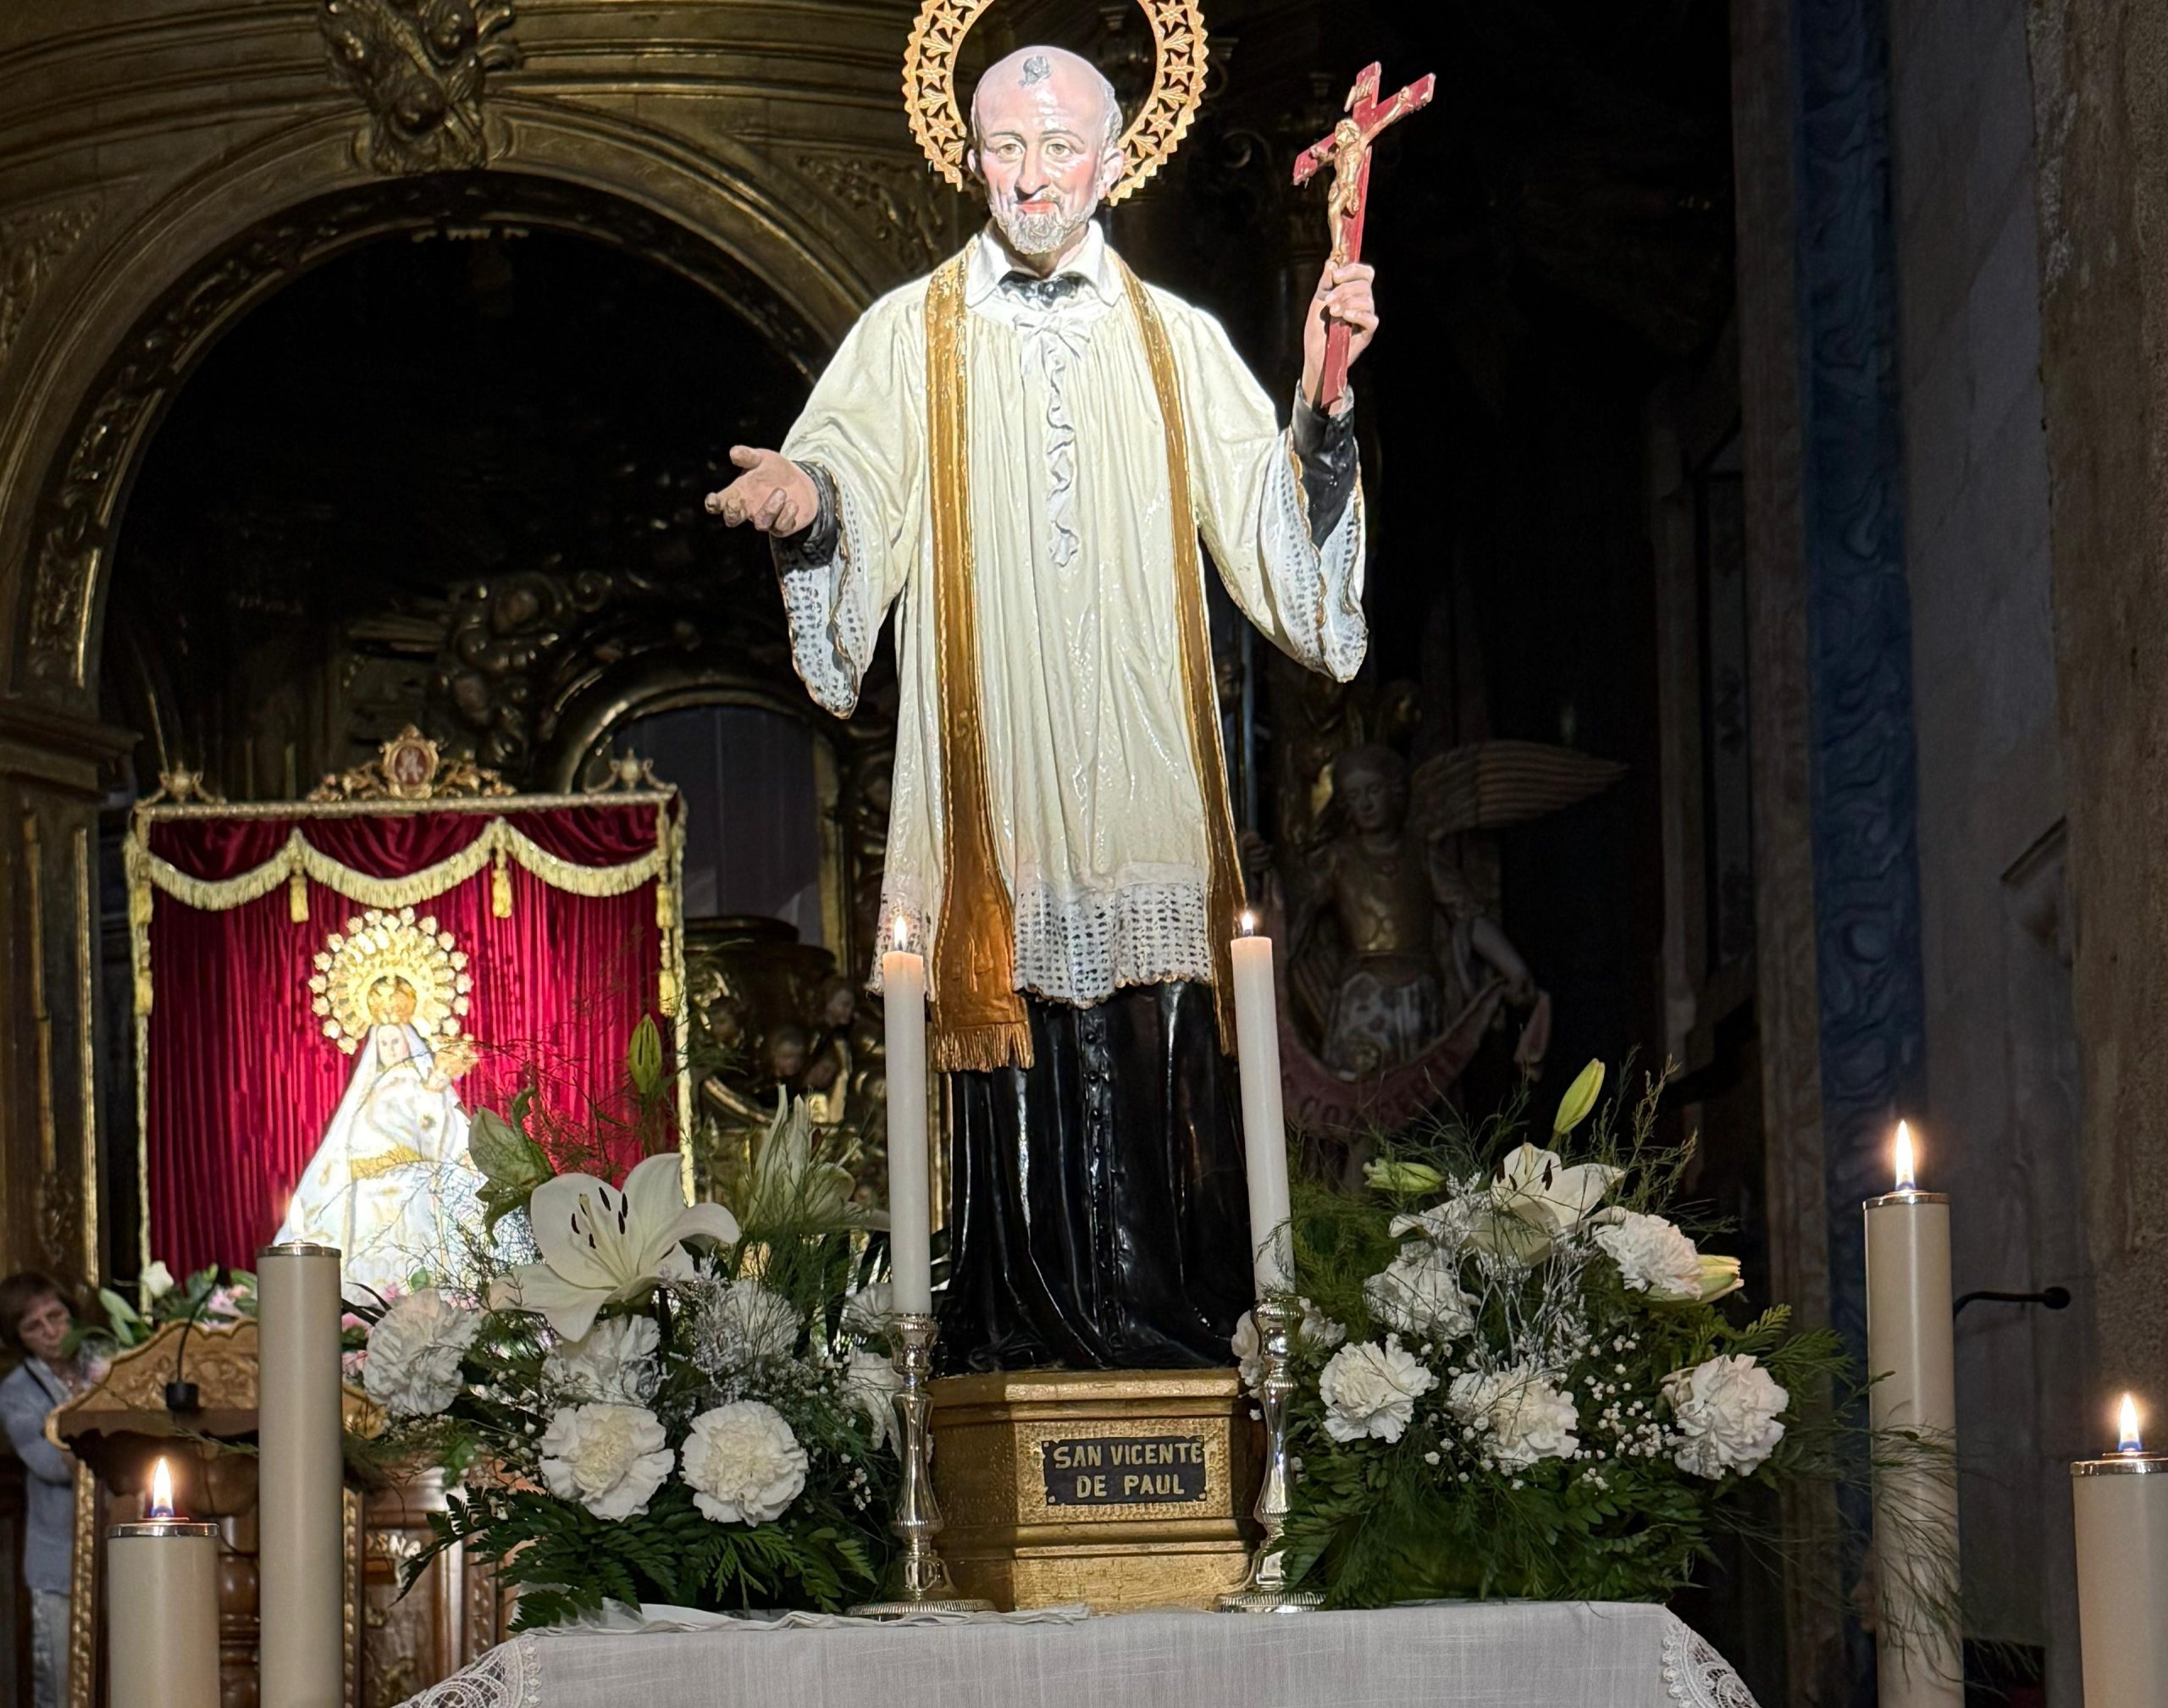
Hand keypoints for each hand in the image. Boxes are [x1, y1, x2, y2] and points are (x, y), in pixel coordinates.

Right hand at [704, 446, 817, 534]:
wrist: (801, 480)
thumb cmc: (774, 469)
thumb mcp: (762, 458)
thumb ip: (748, 456)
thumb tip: (733, 452)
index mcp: (738, 493)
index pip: (720, 502)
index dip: (713, 504)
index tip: (712, 500)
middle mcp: (748, 509)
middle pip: (732, 519)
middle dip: (731, 514)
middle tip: (735, 504)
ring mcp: (765, 520)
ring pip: (761, 523)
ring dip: (769, 509)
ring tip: (781, 492)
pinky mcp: (782, 527)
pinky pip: (780, 527)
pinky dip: (786, 515)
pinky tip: (793, 503)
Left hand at [1299, 261, 1378, 407]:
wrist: (1315, 356)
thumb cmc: (1317, 330)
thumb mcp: (1318, 302)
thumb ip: (1326, 282)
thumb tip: (1332, 262)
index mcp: (1352, 292)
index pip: (1364, 273)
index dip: (1353, 269)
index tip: (1336, 275)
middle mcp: (1362, 303)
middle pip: (1365, 284)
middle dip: (1344, 289)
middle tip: (1328, 301)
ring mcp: (1366, 317)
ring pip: (1367, 300)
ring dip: (1347, 302)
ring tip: (1332, 312)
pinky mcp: (1367, 333)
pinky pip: (1371, 319)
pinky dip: (1358, 315)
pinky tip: (1345, 317)